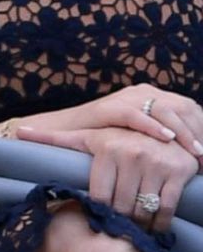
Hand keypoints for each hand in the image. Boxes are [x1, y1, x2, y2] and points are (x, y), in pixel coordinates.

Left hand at [19, 124, 200, 232]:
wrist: (162, 128)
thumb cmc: (115, 137)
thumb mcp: (86, 135)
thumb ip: (53, 138)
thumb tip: (17, 131)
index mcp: (106, 147)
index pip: (98, 195)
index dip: (98, 211)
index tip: (97, 218)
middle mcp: (132, 153)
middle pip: (120, 205)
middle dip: (118, 221)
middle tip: (115, 228)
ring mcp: (157, 163)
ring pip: (143, 209)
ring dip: (138, 226)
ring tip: (132, 230)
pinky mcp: (178, 172)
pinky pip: (165, 208)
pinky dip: (159, 223)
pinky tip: (153, 227)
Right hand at [33, 85, 202, 157]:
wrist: (62, 133)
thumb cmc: (102, 141)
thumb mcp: (139, 137)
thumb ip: (162, 140)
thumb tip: (194, 159)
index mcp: (152, 97)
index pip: (189, 109)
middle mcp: (141, 93)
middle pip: (183, 107)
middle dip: (198, 132)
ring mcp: (124, 98)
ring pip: (165, 109)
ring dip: (183, 132)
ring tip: (195, 152)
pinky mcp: (108, 108)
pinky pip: (136, 114)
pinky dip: (154, 127)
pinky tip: (167, 140)